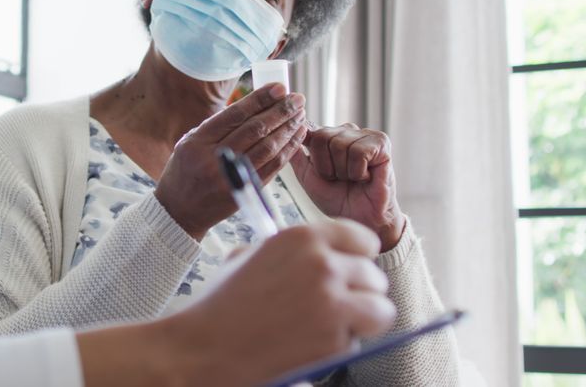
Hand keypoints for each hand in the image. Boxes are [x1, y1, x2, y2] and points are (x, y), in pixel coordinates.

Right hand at [154, 84, 307, 239]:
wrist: (179, 211)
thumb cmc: (184, 171)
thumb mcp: (190, 142)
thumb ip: (218, 125)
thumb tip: (255, 105)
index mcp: (199, 141)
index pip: (235, 114)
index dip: (260, 99)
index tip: (280, 88)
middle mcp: (215, 158)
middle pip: (255, 129)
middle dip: (281, 111)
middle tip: (297, 99)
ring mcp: (231, 177)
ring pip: (268, 148)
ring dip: (288, 129)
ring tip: (300, 114)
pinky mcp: (245, 191)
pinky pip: (273, 167)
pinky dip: (288, 150)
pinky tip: (297, 136)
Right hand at [157, 222, 395, 386]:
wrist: (205, 347)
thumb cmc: (221, 303)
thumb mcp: (250, 256)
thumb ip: (289, 251)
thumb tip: (322, 254)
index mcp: (302, 237)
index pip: (362, 239)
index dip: (358, 258)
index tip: (352, 270)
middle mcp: (322, 265)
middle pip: (374, 276)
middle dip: (360, 293)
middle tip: (336, 306)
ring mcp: (332, 304)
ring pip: (380, 309)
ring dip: (362, 320)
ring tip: (332, 327)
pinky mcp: (335, 341)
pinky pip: (357, 342)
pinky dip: (340, 348)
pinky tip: (307, 346)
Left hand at [290, 124, 404, 251]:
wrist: (360, 219)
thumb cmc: (336, 198)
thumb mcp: (307, 177)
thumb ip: (296, 155)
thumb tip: (290, 132)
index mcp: (328, 136)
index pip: (310, 130)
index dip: (310, 150)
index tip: (315, 164)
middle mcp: (346, 131)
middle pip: (322, 137)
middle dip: (326, 166)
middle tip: (339, 179)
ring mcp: (364, 135)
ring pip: (340, 145)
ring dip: (343, 171)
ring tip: (353, 179)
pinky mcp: (381, 143)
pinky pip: (359, 152)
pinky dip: (358, 172)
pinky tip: (366, 178)